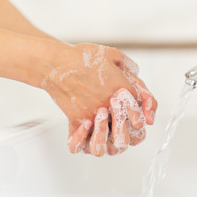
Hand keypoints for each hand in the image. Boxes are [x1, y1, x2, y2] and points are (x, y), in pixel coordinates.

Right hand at [41, 43, 156, 155]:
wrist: (57, 63)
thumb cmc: (82, 57)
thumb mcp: (112, 54)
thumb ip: (128, 65)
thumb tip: (134, 72)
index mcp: (124, 90)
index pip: (140, 112)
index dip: (139, 115)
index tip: (131, 114)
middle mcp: (111, 106)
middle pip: (128, 131)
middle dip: (126, 127)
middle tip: (116, 119)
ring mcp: (94, 115)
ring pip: (107, 141)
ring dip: (107, 135)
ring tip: (100, 124)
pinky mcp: (77, 120)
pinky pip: (81, 142)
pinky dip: (83, 139)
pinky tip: (85, 127)